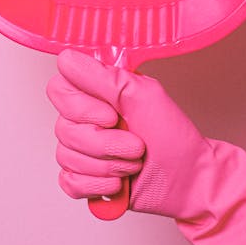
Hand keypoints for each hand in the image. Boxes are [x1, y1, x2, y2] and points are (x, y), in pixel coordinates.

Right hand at [46, 48, 210, 219]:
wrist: (187, 180)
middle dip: (105, 142)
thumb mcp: (144, 97)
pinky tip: (119, 182)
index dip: (82, 107)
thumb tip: (68, 58)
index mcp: (97, 93)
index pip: (58, 89)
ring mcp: (82, 150)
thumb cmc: (174, 137)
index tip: (112, 115)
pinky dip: (97, 186)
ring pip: (67, 157)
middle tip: (136, 143)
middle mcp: (84, 119)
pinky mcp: (83, 179)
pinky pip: (69, 182)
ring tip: (134, 163)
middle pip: (63, 128)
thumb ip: (104, 77)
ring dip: (108, 165)